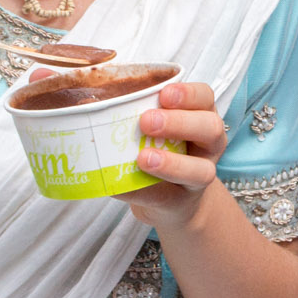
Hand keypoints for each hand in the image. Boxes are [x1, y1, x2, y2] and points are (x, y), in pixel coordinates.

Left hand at [117, 81, 226, 225]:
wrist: (172, 200)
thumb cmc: (160, 151)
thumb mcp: (154, 128)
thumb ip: (132, 114)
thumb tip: (86, 101)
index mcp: (199, 117)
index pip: (205, 97)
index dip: (189, 94)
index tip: (164, 94)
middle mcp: (208, 145)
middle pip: (211, 128)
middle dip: (181, 122)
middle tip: (147, 122)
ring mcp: (200, 176)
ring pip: (201, 170)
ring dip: (172, 164)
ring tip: (144, 159)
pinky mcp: (182, 203)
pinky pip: (166, 198)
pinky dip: (142, 192)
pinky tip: (121, 187)